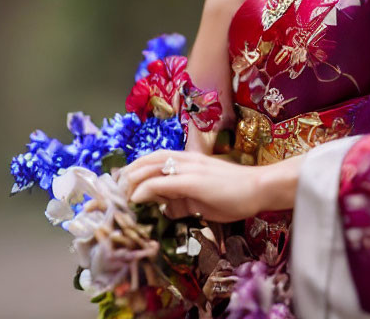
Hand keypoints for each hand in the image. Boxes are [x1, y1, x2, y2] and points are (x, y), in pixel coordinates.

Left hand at [119, 149, 260, 222]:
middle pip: (147, 160)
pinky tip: (135, 199)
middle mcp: (186, 159)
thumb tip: (165, 209)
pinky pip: (164, 182)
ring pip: (152, 167)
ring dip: (131, 180)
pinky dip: (146, 189)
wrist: (259, 188)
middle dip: (126, 174)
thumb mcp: (201, 199)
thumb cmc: (234, 194)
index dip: (134, 170)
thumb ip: (182, 201)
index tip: (118, 185)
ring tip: (117, 195)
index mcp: (188, 161)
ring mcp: (190, 168)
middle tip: (110, 192)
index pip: (154, 159)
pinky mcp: (194, 180)